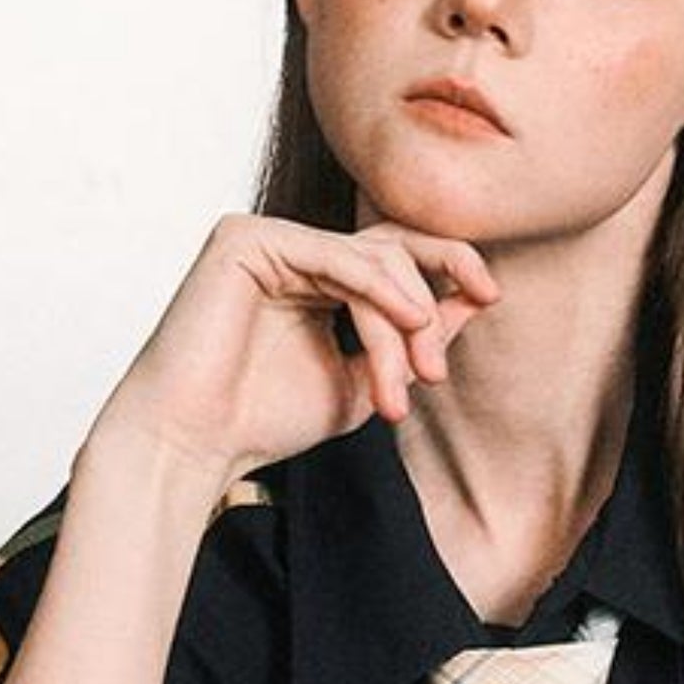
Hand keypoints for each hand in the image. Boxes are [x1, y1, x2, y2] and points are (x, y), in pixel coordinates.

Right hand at [86, 210, 500, 487]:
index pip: (397, 255)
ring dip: (400, 321)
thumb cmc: (264, 422)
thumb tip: (475, 297)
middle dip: (427, 308)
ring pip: (368, 259)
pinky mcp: (244, 239)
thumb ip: (412, 343)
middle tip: (434, 372)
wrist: (192, 445)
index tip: (491, 296)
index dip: (449, 266)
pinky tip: (402, 321)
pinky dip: (374, 287)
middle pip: (391, 250)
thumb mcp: (364, 384)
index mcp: (318, 277)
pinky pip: (331, 252)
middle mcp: (293, 249)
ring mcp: (267, 238)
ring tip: (403, 382)